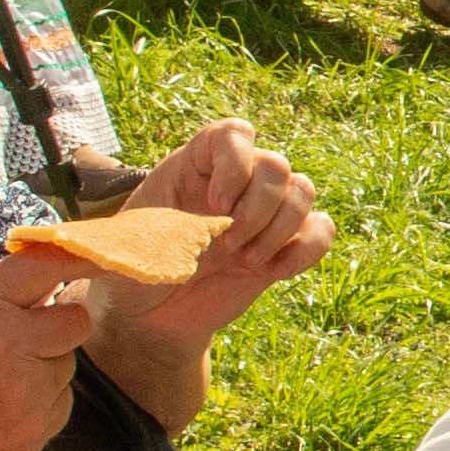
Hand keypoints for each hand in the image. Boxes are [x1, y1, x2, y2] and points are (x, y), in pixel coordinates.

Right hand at [0, 251, 95, 450]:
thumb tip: (45, 280)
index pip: (46, 269)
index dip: (74, 260)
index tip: (92, 257)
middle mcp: (10, 351)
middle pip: (75, 322)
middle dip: (55, 323)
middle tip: (23, 334)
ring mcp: (26, 397)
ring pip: (67, 364)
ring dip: (44, 364)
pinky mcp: (34, 433)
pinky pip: (61, 402)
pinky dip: (41, 400)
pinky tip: (1, 403)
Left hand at [100, 119, 332, 322]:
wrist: (150, 317)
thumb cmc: (133, 273)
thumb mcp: (128, 242)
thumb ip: (156, 227)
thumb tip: (193, 228)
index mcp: (195, 165)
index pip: (235, 133)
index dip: (235, 165)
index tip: (214, 206)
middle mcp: (235, 181)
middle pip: (276, 164)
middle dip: (256, 211)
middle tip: (226, 245)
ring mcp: (263, 212)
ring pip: (304, 190)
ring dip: (278, 231)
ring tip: (246, 260)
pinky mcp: (283, 245)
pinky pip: (321, 229)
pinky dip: (304, 251)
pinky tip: (273, 272)